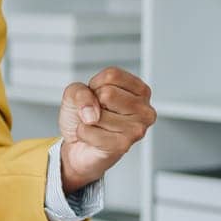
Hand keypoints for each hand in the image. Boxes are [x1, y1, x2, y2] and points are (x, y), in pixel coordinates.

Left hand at [58, 68, 156, 192]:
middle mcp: (144, 109)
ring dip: (88, 121)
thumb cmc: (83, 117)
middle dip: (92, 104)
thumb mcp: (75, 93)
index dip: (95, 85)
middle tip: (97, 114)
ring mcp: (137, 128)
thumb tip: (92, 113)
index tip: (98, 97)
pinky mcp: (124, 145)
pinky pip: (90, 132)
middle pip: (107, 93)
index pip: (112, 75)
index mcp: (139, 90)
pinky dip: (83, 134)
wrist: (76, 146)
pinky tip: (93, 138)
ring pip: (98, 114)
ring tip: (97, 127)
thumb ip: (79, 92)